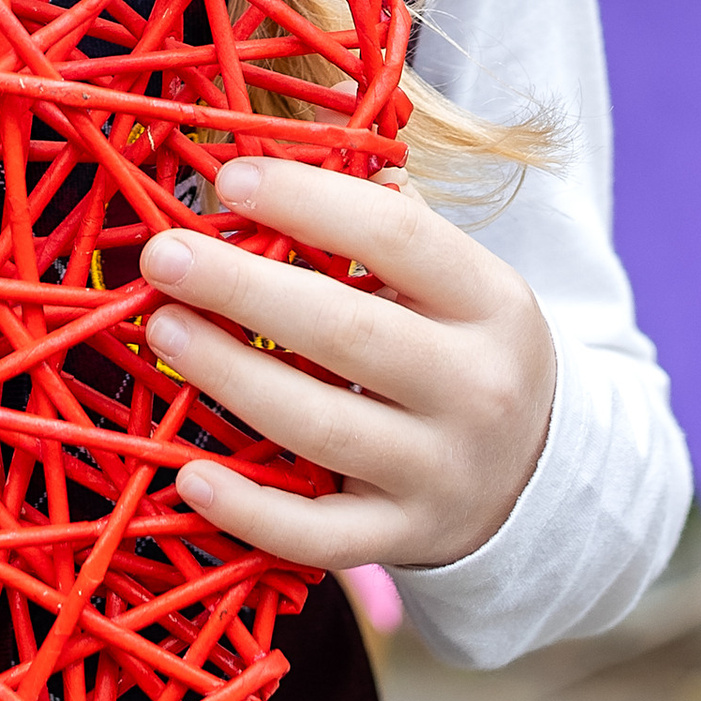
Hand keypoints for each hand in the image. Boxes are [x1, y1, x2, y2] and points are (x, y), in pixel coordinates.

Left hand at [140, 155, 556, 573]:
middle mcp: (476, 389)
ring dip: (229, 376)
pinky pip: (318, 536)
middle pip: (346, 331)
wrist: (539, 476)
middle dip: (243, 289)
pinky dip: (250, 512)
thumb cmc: (465, 348)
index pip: (398, 237)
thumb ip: (386, 230)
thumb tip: (283, 161)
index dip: (309, 202)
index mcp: (492, 303)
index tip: (228, 178)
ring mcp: (440, 473)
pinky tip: (190, 475)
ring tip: (161, 329)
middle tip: (163, 255)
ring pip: (320, 427)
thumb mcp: (460, 283)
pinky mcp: (406, 540)